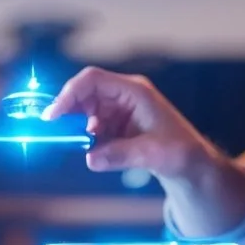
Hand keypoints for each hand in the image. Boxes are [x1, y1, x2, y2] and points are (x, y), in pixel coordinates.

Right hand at [50, 65, 244, 230]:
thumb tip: (90, 159)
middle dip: (67, 111)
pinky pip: (91, 125)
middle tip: (53, 131)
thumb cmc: (179, 153)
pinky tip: (92, 150)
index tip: (53, 115)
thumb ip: (121, 155)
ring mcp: (119, 109)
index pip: (93, 80)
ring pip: (85, 110)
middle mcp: (124, 95)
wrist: (190, 164)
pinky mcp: (116, 124)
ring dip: (77, 127)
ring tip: (77, 144)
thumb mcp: (152, 154)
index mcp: (134, 91)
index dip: (69, 93)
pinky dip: (85, 137)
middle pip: (84, 93)